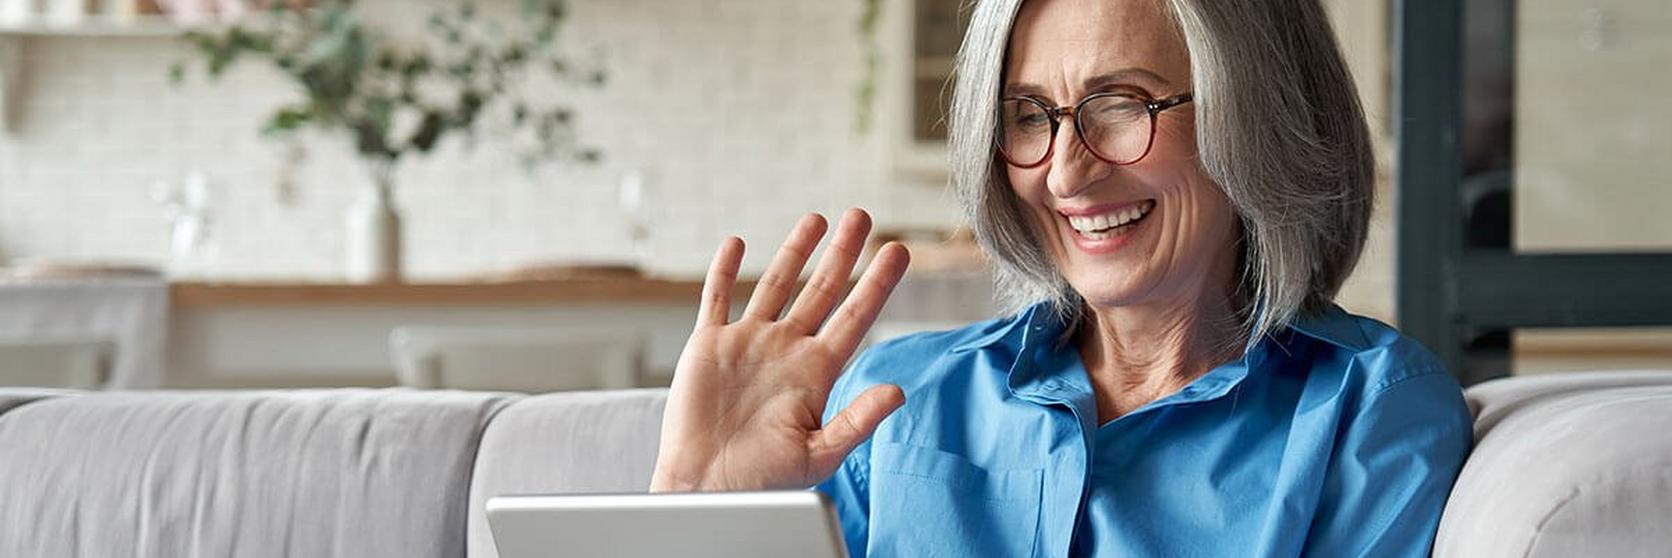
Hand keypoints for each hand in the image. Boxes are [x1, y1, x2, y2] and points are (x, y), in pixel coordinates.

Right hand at [649, 209, 909, 491]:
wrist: (707, 488)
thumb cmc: (765, 479)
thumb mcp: (820, 454)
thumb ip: (858, 420)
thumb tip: (898, 392)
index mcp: (817, 372)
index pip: (855, 316)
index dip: (877, 283)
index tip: (898, 251)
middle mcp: (786, 350)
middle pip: (821, 290)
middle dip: (843, 253)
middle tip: (862, 216)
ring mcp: (748, 343)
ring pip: (775, 284)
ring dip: (794, 251)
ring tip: (815, 219)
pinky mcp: (709, 345)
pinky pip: (717, 298)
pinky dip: (724, 270)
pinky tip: (737, 244)